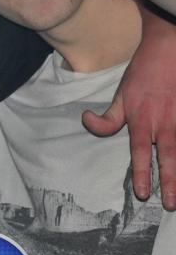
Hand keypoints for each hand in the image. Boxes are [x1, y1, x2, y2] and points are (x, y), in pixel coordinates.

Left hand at [83, 7, 175, 209]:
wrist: (167, 50)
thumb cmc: (142, 75)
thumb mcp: (120, 96)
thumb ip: (107, 118)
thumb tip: (86, 120)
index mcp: (142, 121)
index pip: (140, 153)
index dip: (142, 174)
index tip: (143, 193)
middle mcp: (164, 123)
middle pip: (169, 158)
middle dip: (171, 183)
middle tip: (171, 204)